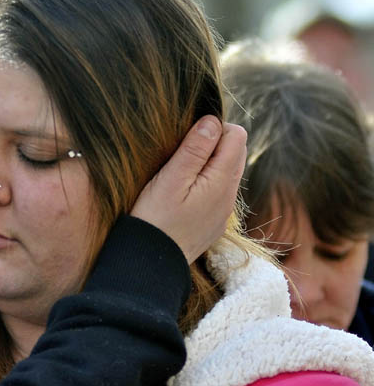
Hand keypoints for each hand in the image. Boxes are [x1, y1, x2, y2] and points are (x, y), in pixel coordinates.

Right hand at [131, 116, 246, 263]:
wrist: (150, 263)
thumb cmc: (154, 219)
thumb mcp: (170, 179)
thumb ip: (194, 149)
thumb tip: (212, 121)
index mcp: (221, 180)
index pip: (236, 134)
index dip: (212, 129)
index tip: (186, 141)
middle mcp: (229, 195)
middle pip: (235, 152)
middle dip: (213, 145)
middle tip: (181, 156)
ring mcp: (222, 212)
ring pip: (226, 173)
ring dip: (208, 165)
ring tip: (179, 176)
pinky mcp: (212, 223)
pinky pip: (217, 193)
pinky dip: (204, 185)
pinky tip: (181, 196)